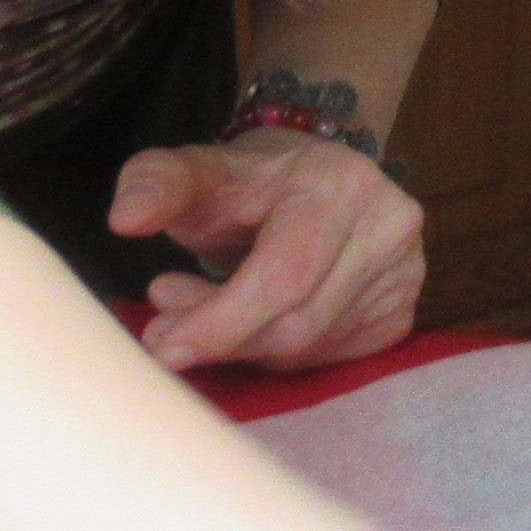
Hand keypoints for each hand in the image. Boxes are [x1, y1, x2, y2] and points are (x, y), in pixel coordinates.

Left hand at [111, 130, 425, 372]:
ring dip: (244, 348)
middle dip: (224, 340)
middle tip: (165, 335)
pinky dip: (277, 354)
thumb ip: (157, 183)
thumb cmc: (249, 183)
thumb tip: (125, 218)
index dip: (223, 320)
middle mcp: (389, 227)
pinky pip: (329, 359)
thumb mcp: (198, 171)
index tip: (165, 347)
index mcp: (340, 184)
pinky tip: (250, 325)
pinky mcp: (400, 313)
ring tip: (199, 319)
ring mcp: (405, 274)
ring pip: (311, 347)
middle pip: (298, 322)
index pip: (285, 274)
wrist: (315, 176)